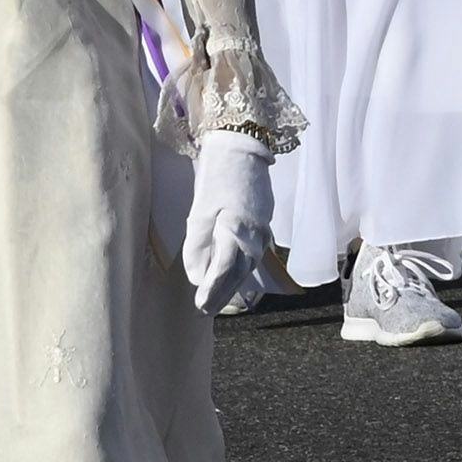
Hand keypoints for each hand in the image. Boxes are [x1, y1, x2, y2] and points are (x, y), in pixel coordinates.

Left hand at [183, 131, 272, 314]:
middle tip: (206, 311)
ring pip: (248, 264)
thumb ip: (198, 245)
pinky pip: (254, 253)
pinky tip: (235, 275)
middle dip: (223, 294)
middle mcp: (253, 234)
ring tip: (218, 300)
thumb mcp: (199, 211)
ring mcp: (262, 228)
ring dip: (233, 284)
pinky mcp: (263, 222)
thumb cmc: (216, 178)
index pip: (223, 270)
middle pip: (239, 273)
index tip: (199, 307)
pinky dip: (243, 269)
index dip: (211, 291)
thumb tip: (198, 275)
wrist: (243, 149)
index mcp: (235, 230)